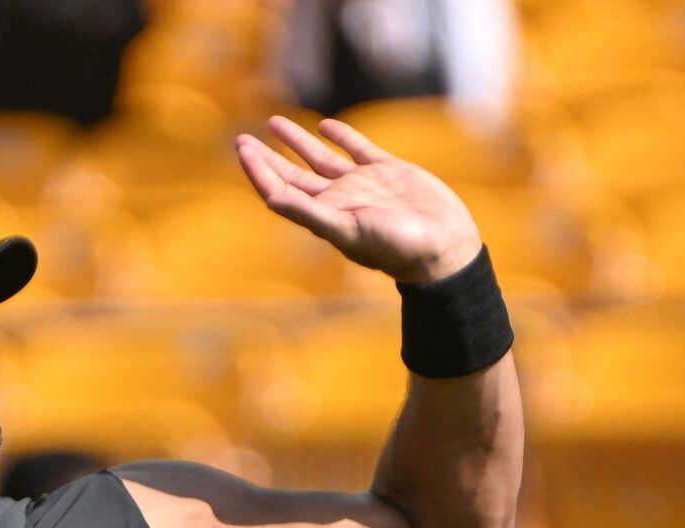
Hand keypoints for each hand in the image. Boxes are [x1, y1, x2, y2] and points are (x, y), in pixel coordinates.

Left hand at [235, 116, 481, 284]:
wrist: (442, 245)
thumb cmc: (394, 247)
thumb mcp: (348, 230)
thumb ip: (310, 214)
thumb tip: (271, 200)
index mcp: (323, 215)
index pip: (280, 190)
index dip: (258, 171)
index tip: (242, 149)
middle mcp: (337, 199)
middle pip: (291, 175)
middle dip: (266, 157)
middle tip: (242, 138)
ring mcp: (361, 184)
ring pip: (319, 158)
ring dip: (296, 142)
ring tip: (274, 122)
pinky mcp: (387, 171)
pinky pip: (357, 149)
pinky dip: (341, 135)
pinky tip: (325, 124)